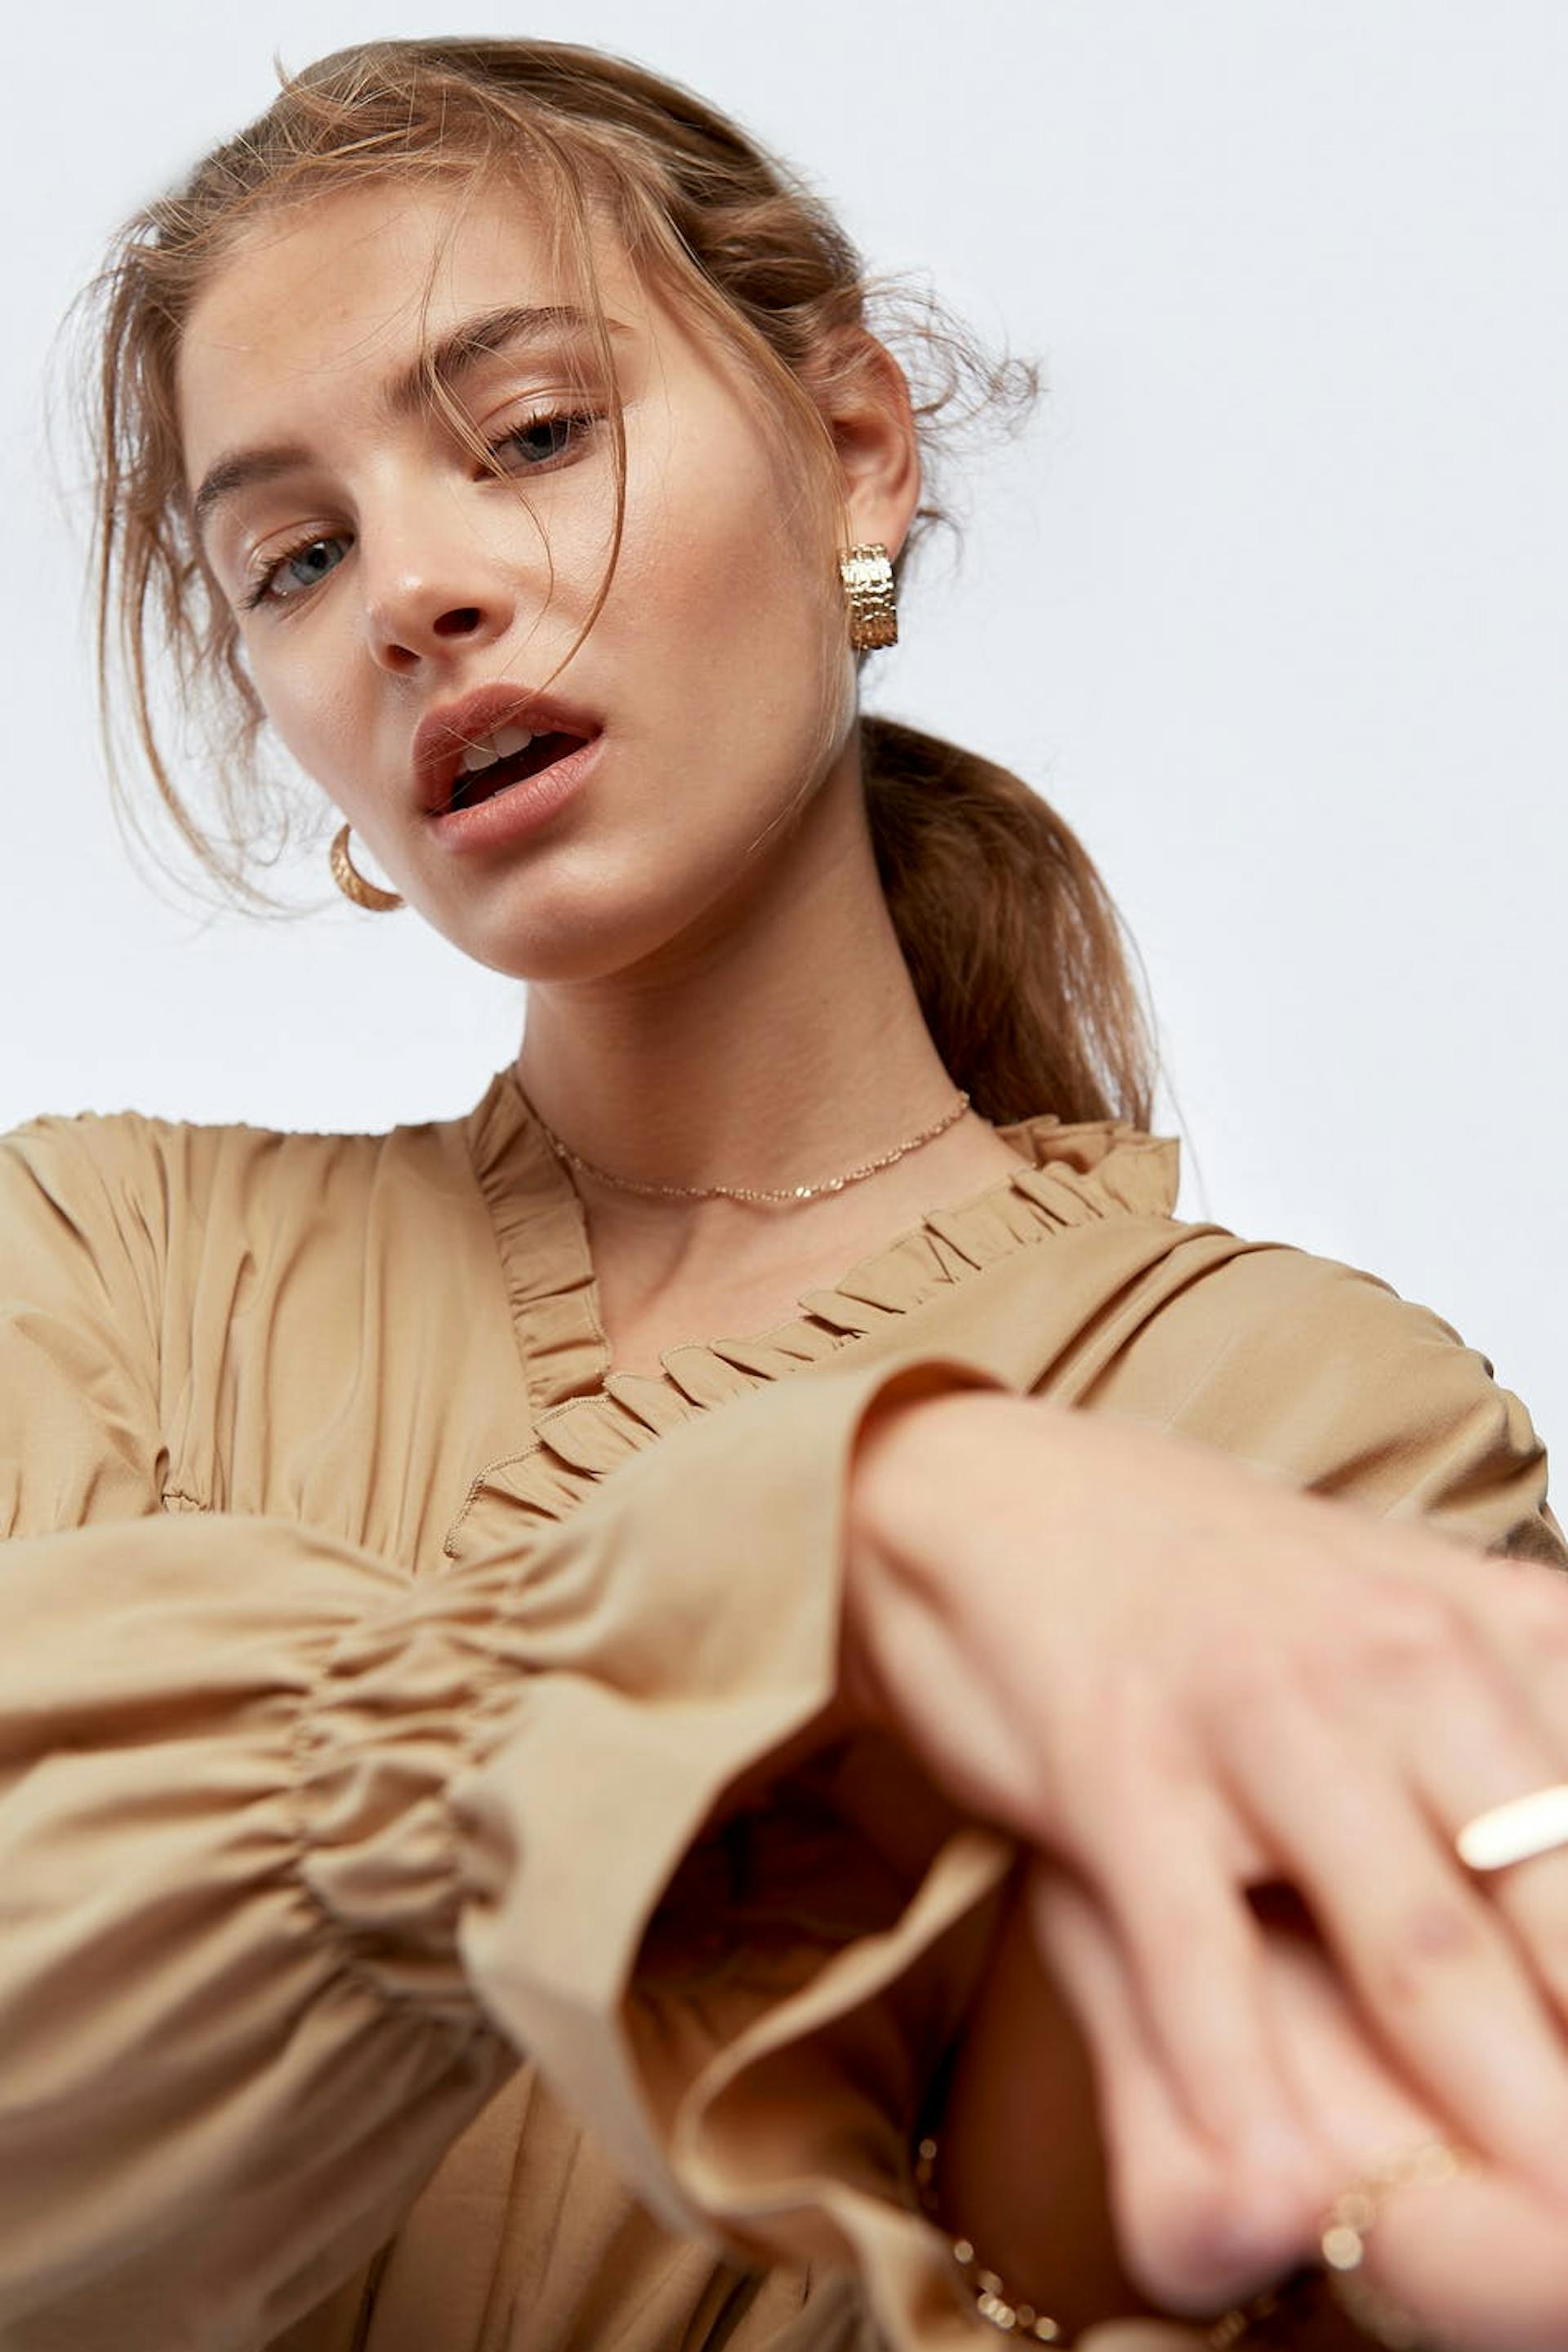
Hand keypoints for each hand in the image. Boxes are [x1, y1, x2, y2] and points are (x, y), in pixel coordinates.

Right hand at [841, 1389, 1567, 2315]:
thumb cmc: (1225, 1596)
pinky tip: (1287, 2197)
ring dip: (1508, 2116)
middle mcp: (1406, 1662)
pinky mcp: (1119, 1762)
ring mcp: (1262, 1712)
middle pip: (1565, 1910)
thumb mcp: (1420, 1630)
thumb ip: (1535, 1750)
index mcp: (1503, 1630)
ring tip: (1559, 2240)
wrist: (1002, 1493)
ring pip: (1423, 1951)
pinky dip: (1244, 2083)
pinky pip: (1199, 1950)